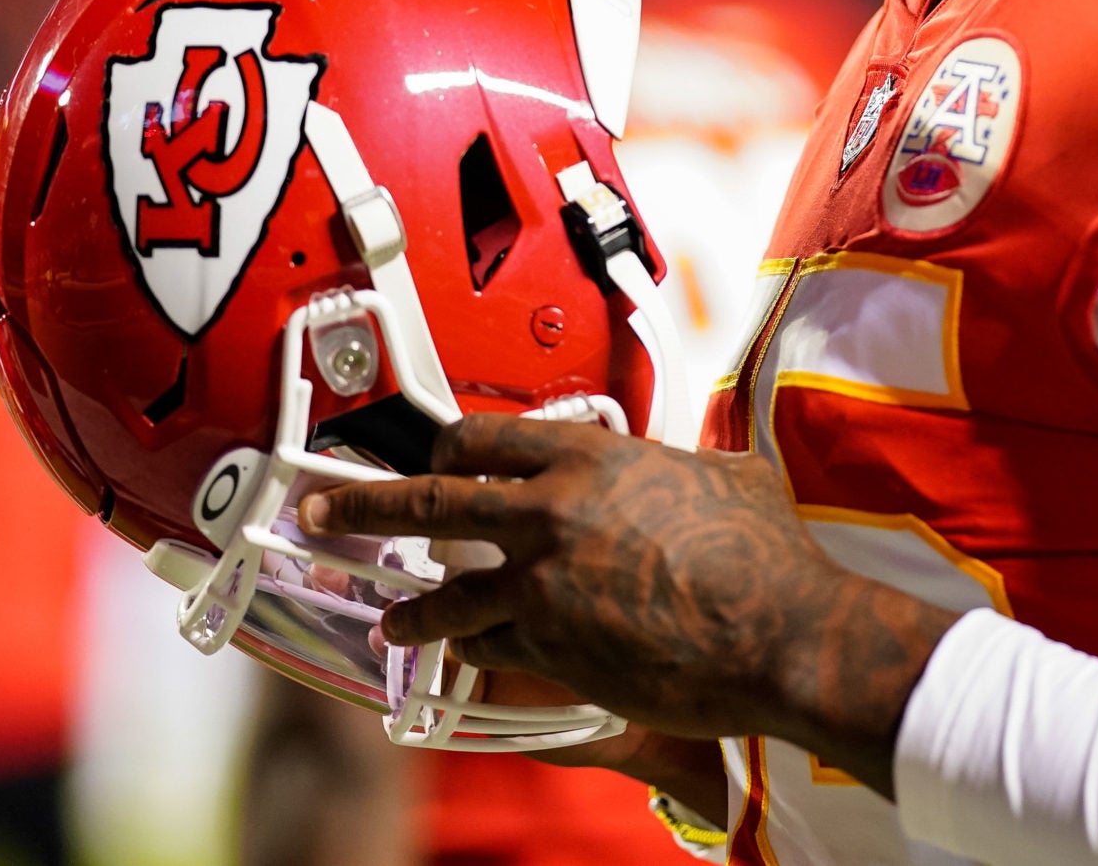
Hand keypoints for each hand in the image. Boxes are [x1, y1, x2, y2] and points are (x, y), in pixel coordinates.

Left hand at [297, 412, 960, 797]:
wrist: (777, 630)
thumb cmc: (764, 553)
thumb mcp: (727, 478)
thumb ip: (683, 465)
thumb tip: (694, 464)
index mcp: (588, 455)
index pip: (483, 436)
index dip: (448, 448)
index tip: (432, 456)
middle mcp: (548, 510)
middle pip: (431, 499)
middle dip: (363, 503)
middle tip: (320, 507)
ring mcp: (540, 582)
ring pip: (445, 593)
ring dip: (411, 611)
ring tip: (388, 622)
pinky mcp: (548, 647)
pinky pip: (490, 648)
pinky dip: (477, 653)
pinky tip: (467, 661)